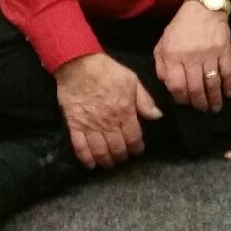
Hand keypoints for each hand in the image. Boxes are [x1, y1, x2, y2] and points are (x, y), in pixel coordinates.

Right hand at [55, 53, 161, 168]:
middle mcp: (108, 122)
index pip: (133, 137)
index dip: (137, 148)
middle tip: (124, 158)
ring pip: (100, 151)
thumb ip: (145, 101)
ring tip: (110, 163)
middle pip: (117, 147)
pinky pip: (80, 147)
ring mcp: (90, 125)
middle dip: (122, 156)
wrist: (80, 66)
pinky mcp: (74, 125)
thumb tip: (157, 116)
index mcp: (125, 111)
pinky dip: (86, 159)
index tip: (138, 151)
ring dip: (106, 160)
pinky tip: (91, 165)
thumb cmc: (109, 71)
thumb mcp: (133, 81)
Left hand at [154, 0, 230, 111]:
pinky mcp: (225, 50)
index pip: (176, 86)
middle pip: (195, 88)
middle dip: (199, 103)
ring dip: (215, 98)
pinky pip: (228, 71)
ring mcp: (209, 54)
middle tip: (203, 110)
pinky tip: (230, 93)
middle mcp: (191, 58)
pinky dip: (230, 84)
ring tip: (216, 107)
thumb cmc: (180, 28)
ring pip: (212, 82)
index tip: (185, 103)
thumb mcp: (162, 44)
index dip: (181, 99)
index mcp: (173, 57)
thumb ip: (161, 65)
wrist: (203, 9)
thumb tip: (167, 84)